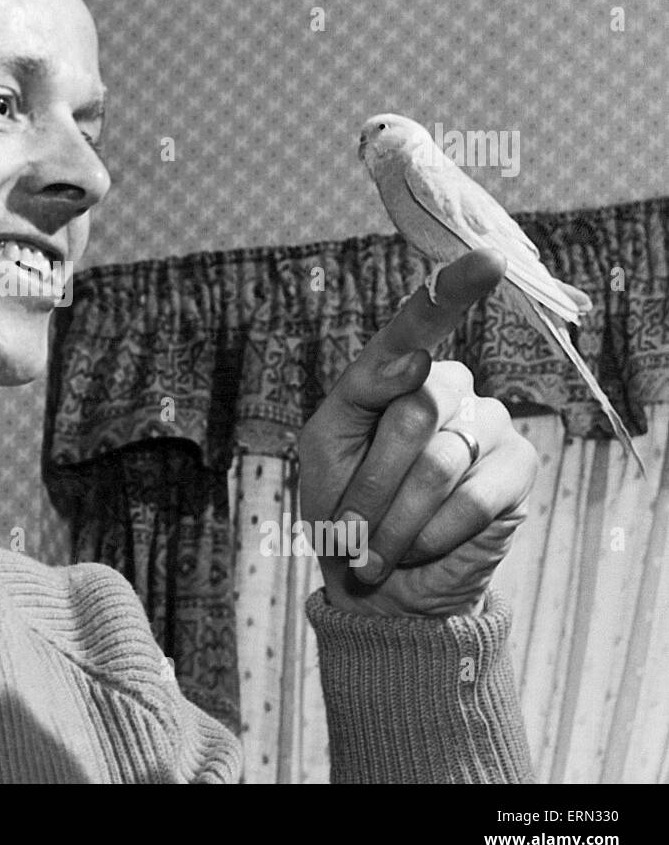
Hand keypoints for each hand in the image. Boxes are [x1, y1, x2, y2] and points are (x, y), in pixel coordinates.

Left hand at [297, 250, 538, 617]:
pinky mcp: (519, 469)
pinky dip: (433, 533)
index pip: (422, 321)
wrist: (377, 583)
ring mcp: (489, 423)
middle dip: (370, 484)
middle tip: (352, 525)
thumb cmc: (342, 504)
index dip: (455, 288)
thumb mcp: (326, 444)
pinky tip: (421, 546)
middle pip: (411, 414)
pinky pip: (474, 498)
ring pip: (438, 463)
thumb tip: (414, 362)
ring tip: (377, 548)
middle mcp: (448, 386)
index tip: (491, 261)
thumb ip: (361, 393)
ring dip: (394, 520)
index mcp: (396, 371)